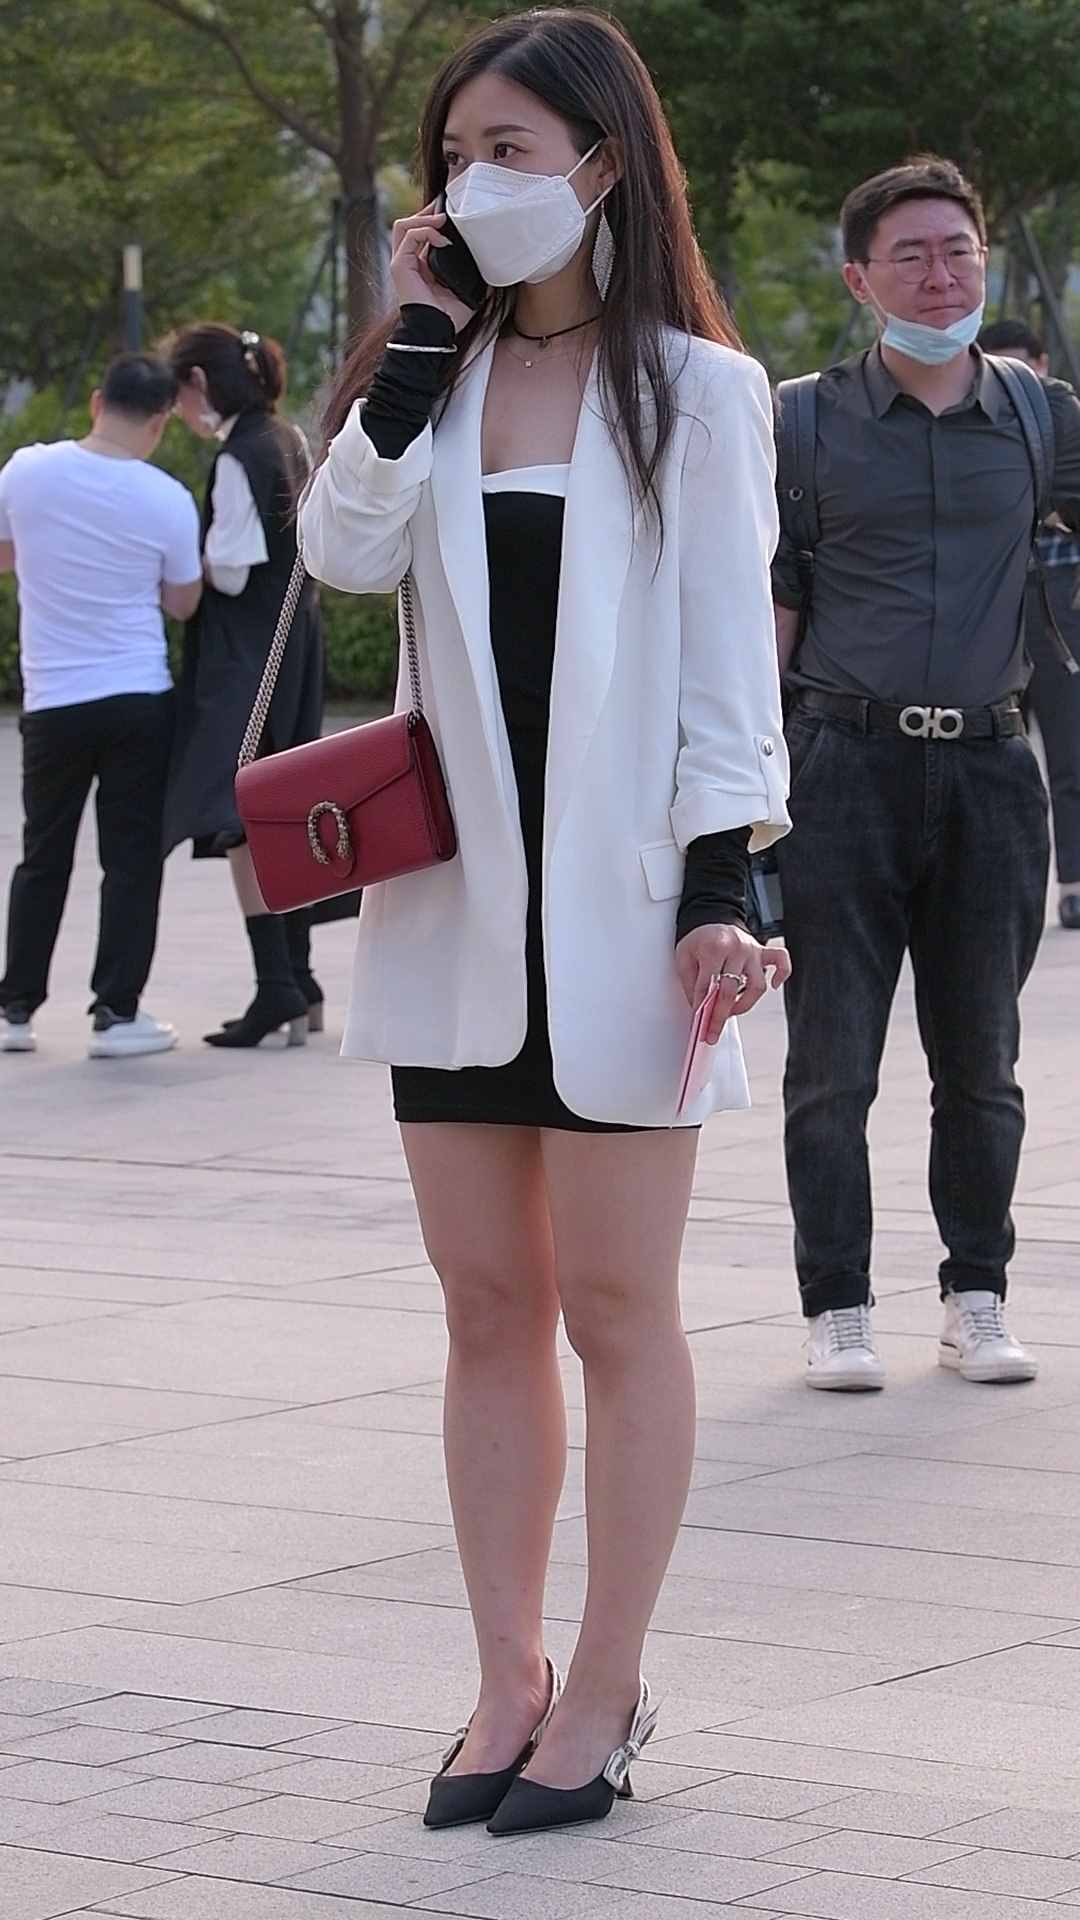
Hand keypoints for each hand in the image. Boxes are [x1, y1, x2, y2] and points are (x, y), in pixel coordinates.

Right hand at [390, 203, 475, 333]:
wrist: (438, 332)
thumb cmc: (451, 317)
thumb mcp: (467, 288)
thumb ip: (473, 273)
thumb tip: (491, 261)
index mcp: (422, 266)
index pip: (422, 234)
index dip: (434, 220)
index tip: (452, 214)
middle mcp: (409, 262)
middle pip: (410, 225)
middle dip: (427, 213)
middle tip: (445, 209)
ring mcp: (402, 263)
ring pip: (404, 225)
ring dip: (424, 217)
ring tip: (443, 219)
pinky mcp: (400, 266)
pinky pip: (409, 236)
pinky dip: (426, 231)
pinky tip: (442, 239)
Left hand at [675, 923, 791, 1044]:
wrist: (711, 918)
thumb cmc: (698, 940)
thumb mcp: (684, 957)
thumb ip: (691, 983)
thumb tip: (700, 1008)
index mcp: (714, 948)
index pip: (708, 986)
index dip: (702, 1009)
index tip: (699, 1026)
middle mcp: (736, 948)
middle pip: (730, 991)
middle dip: (720, 1016)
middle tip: (713, 1031)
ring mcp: (752, 950)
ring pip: (756, 986)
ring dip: (744, 1005)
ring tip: (731, 1012)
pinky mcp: (763, 951)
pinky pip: (781, 961)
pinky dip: (782, 975)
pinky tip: (773, 986)